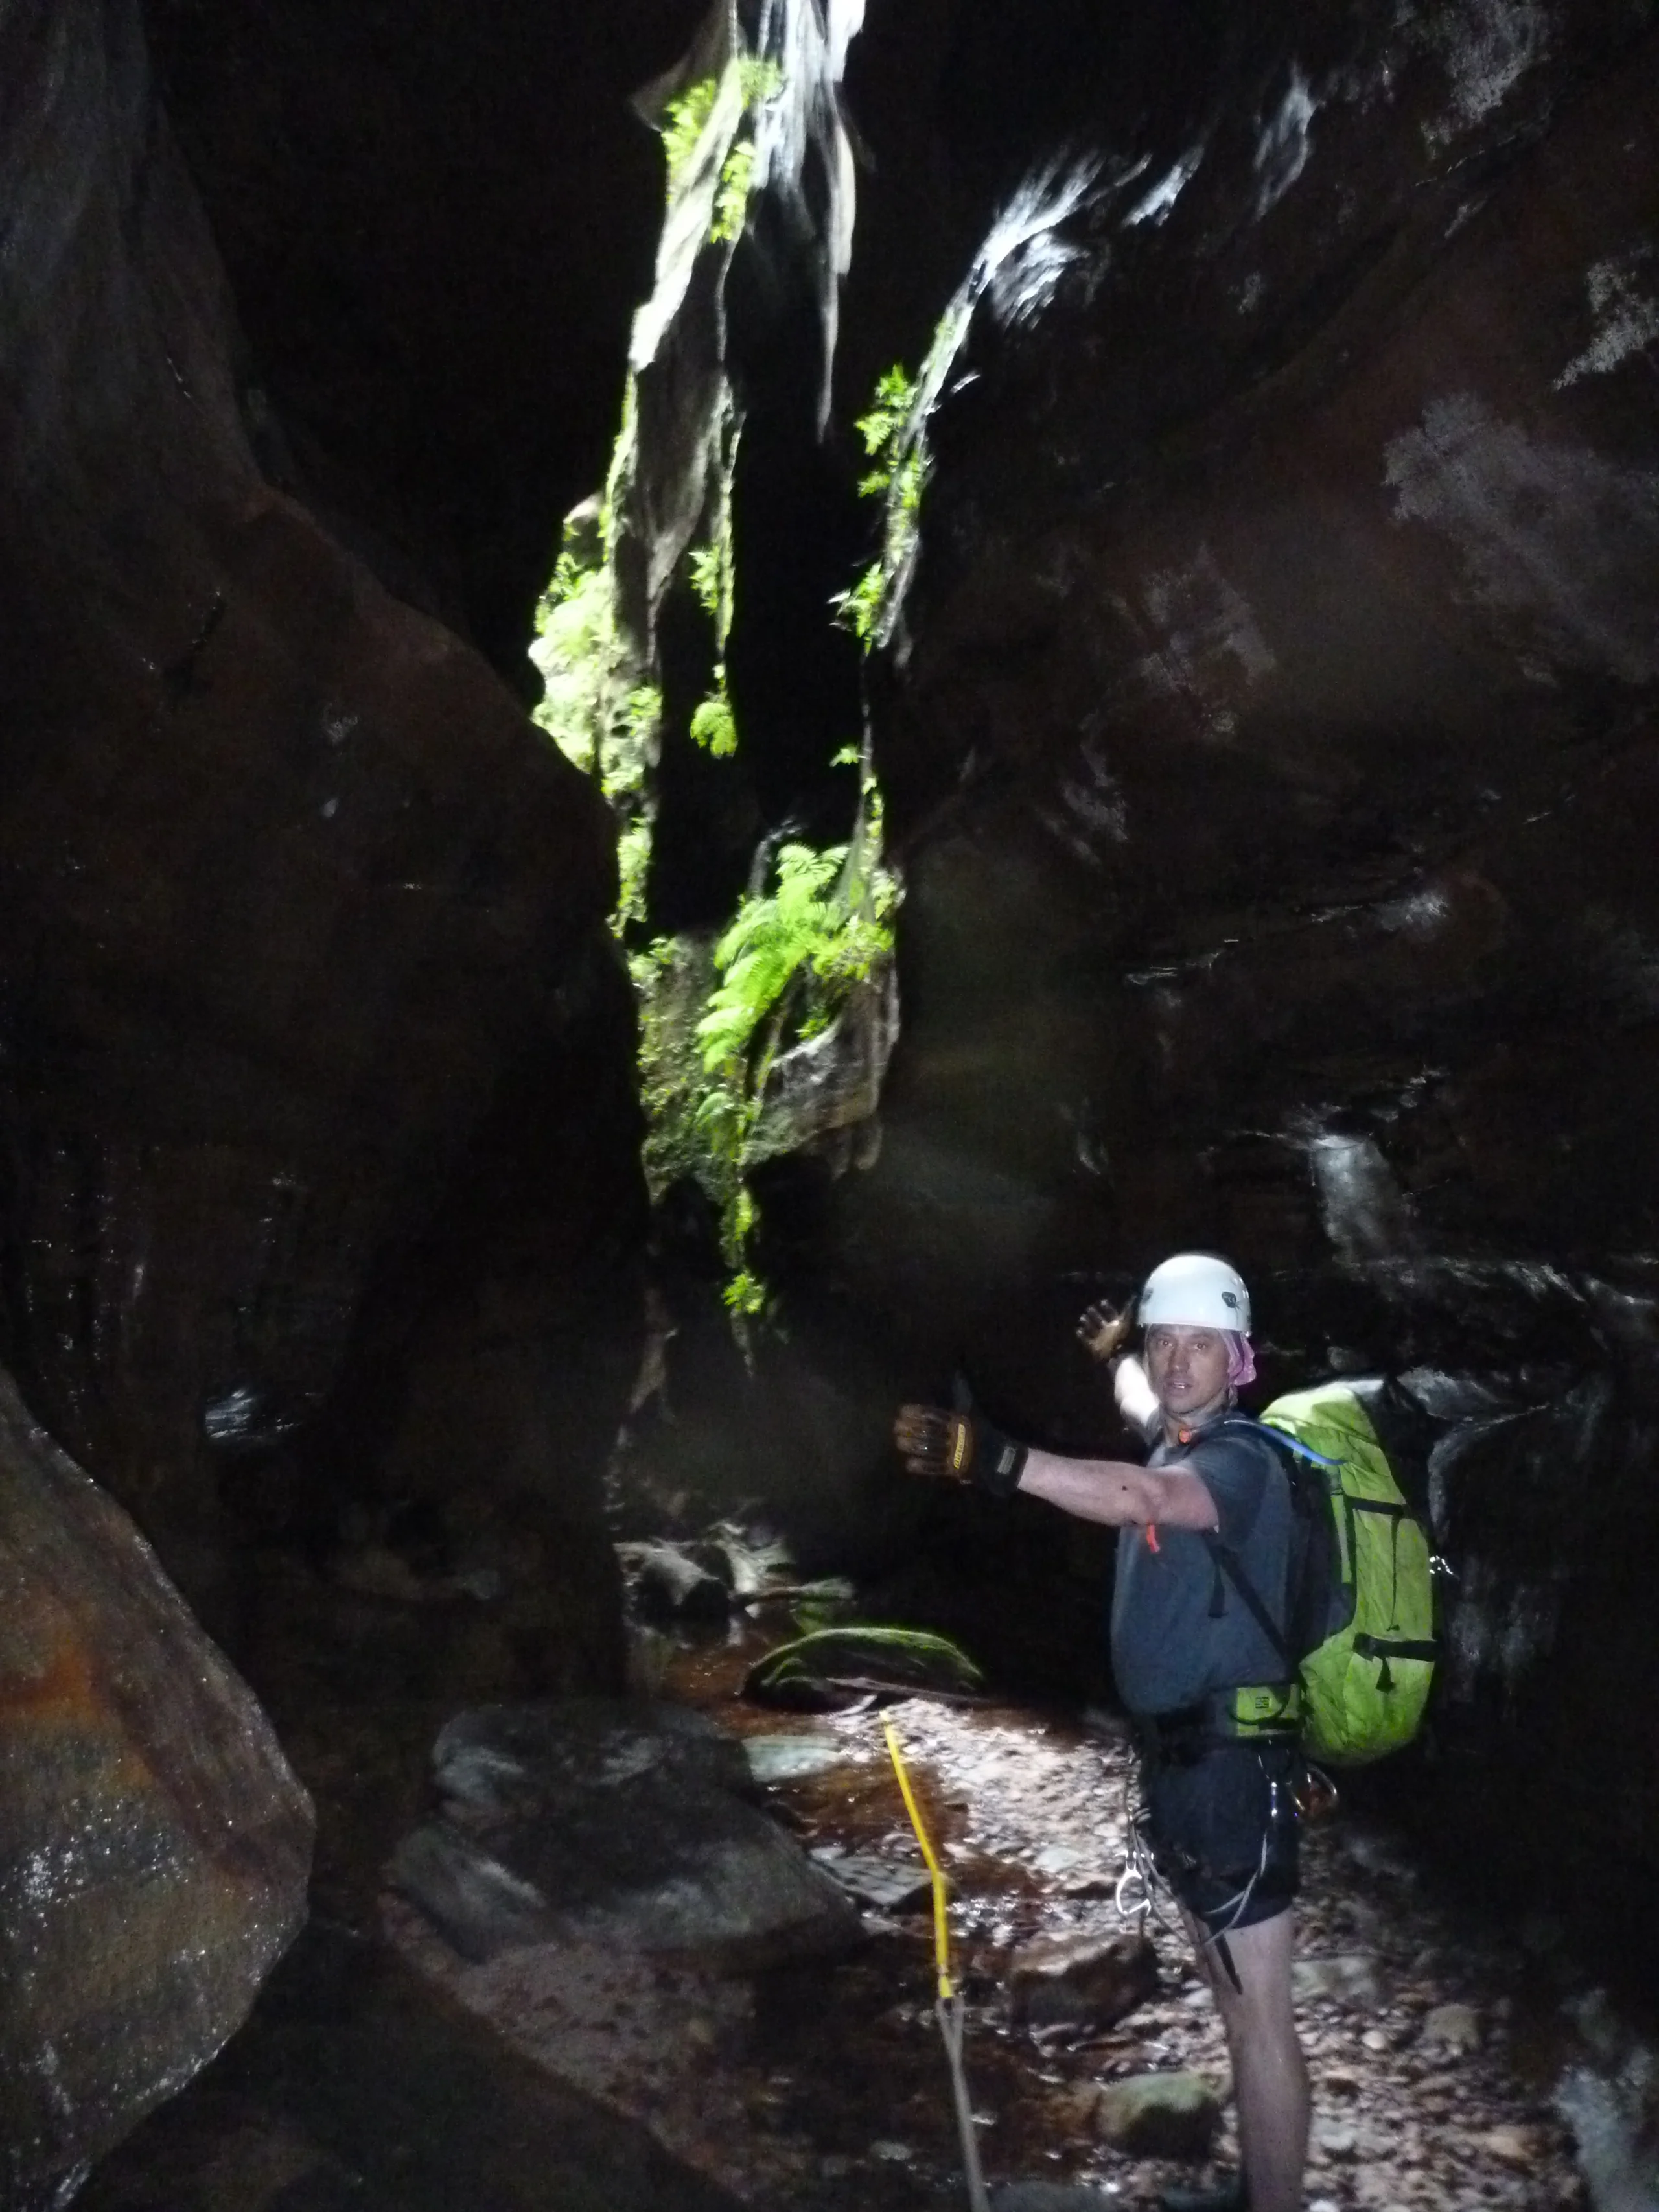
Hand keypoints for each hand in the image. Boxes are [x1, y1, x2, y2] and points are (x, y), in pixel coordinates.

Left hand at [894, 1385, 1027, 1497]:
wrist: (1000, 1457)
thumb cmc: (983, 1432)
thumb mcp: (973, 1411)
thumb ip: (962, 1396)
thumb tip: (957, 1374)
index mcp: (958, 1421)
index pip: (933, 1415)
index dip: (916, 1412)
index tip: (902, 1411)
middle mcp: (954, 1436)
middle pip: (927, 1431)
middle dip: (910, 1429)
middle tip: (896, 1427)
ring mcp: (953, 1453)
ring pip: (928, 1449)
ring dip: (912, 1446)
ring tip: (899, 1442)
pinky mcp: (953, 1469)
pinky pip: (935, 1467)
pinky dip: (922, 1466)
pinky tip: (910, 1463)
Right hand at [1077, 1301, 1133, 1361]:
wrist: (1120, 1357)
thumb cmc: (1124, 1339)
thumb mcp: (1127, 1322)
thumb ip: (1128, 1311)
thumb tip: (1134, 1298)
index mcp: (1117, 1325)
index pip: (1111, 1314)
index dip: (1107, 1308)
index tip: (1102, 1302)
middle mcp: (1108, 1331)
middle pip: (1100, 1321)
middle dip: (1094, 1314)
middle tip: (1089, 1308)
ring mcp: (1101, 1339)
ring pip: (1092, 1329)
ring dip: (1087, 1323)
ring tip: (1082, 1318)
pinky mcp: (1094, 1347)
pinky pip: (1086, 1340)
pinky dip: (1082, 1335)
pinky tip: (1078, 1330)